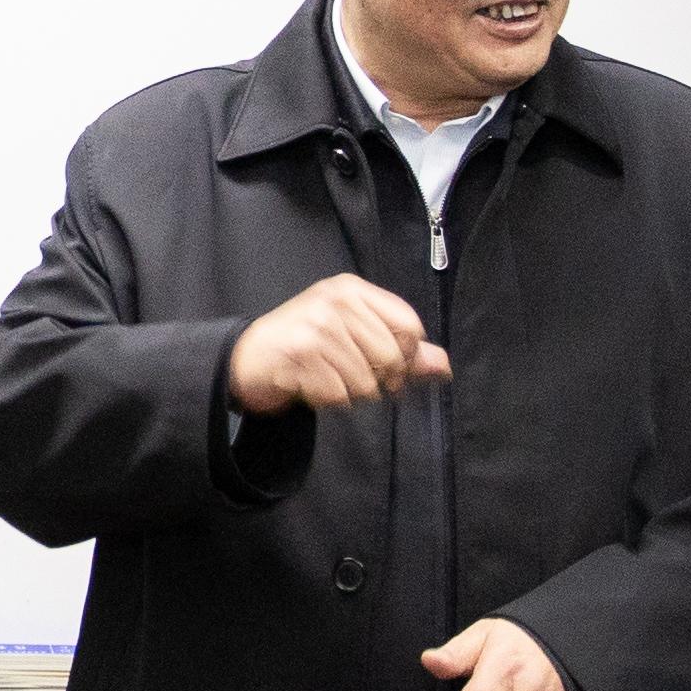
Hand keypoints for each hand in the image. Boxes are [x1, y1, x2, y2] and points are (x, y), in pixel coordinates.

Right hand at [229, 273, 448, 417]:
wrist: (246, 359)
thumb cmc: (306, 346)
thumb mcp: (356, 337)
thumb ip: (403, 351)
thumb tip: (444, 366)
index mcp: (352, 290)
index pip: (410, 326)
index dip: (406, 356)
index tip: (387, 367)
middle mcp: (336, 301)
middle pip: (391, 358)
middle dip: (378, 381)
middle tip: (351, 376)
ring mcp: (316, 325)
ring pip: (366, 381)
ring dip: (350, 393)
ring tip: (328, 378)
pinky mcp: (300, 353)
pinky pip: (338, 394)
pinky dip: (329, 400)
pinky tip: (312, 385)